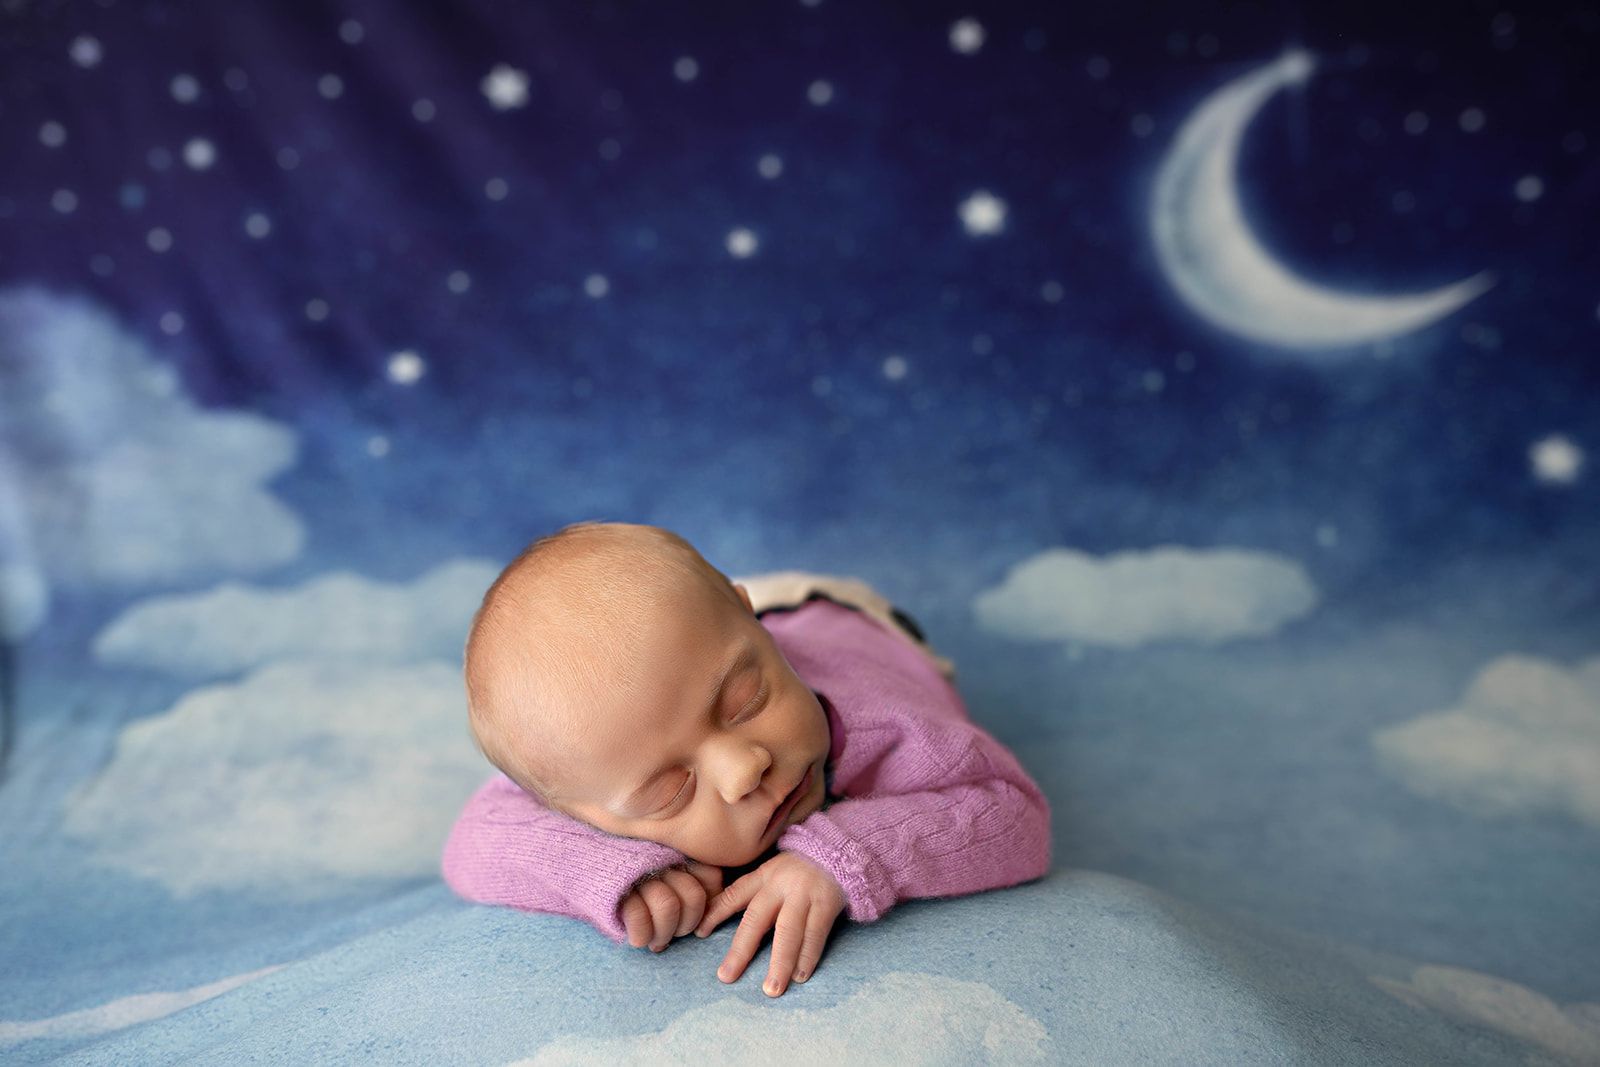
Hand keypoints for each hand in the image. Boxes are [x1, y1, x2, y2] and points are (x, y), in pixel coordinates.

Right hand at [621, 861, 723, 952]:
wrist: (578, 858)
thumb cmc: (625, 875)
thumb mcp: (658, 870)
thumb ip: (683, 882)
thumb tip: (705, 920)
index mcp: (676, 852)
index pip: (710, 876)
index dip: (708, 903)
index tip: (694, 919)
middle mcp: (660, 858)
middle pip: (692, 896)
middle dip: (686, 925)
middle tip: (672, 934)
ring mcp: (638, 870)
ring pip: (668, 906)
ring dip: (664, 934)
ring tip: (655, 941)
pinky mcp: (615, 887)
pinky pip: (638, 917)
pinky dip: (642, 936)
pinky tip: (636, 939)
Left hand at [693, 851, 845, 996]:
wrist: (840, 854)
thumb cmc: (800, 870)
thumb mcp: (772, 872)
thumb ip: (751, 893)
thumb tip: (713, 916)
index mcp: (765, 876)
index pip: (735, 895)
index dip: (716, 913)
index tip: (699, 933)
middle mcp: (781, 885)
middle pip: (757, 919)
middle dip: (741, 950)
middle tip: (727, 977)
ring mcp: (805, 895)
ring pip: (789, 932)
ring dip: (780, 963)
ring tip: (771, 989)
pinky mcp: (827, 904)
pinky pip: (816, 934)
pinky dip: (808, 957)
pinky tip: (800, 976)